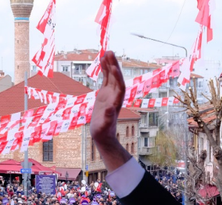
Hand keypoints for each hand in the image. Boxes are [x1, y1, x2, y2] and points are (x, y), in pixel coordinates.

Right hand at [89, 51, 130, 171]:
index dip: (117, 76)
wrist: (103, 134)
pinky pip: (106, 79)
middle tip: (110, 52)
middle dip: (113, 65)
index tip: (114, 67)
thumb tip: (110, 109)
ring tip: (106, 52)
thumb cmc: (103, 131)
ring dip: (110, 64)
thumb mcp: (104, 125)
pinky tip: (102, 60)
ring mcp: (110, 93)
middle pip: (116, 77)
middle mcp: (115, 95)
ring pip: (111, 76)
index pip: (119, 86)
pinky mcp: (105, 94)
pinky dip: (104, 69)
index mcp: (116, 102)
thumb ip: (108, 117)